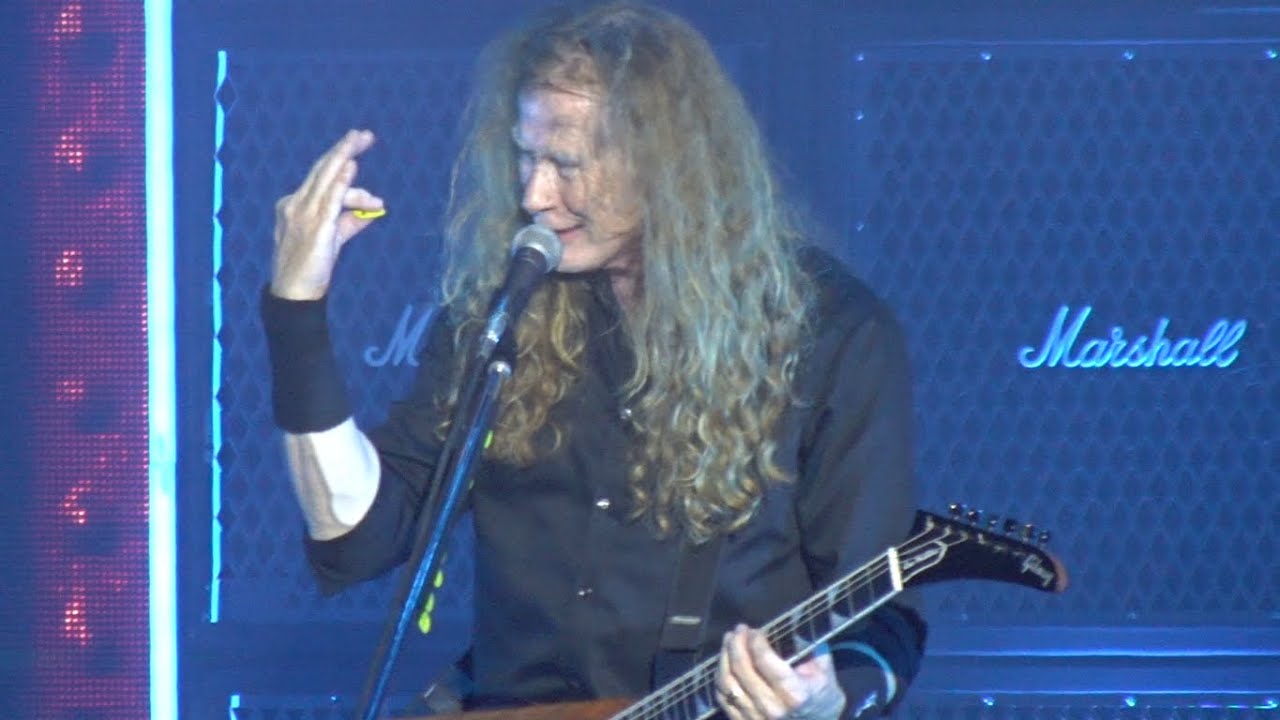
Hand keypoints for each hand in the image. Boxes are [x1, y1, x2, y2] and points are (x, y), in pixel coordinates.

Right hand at [271, 129, 384, 299]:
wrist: (294, 293)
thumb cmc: (310, 268)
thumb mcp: (332, 240)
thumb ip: (349, 222)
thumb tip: (371, 211)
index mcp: (294, 205)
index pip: (320, 176)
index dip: (338, 158)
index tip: (356, 145)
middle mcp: (295, 204)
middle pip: (322, 169)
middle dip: (344, 149)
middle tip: (364, 134)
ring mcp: (303, 214)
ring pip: (326, 177)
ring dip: (346, 156)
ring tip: (363, 140)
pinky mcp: (316, 227)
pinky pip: (330, 199)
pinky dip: (341, 181)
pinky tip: (351, 166)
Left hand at [716, 625, 845, 719]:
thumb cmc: (823, 697)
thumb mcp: (825, 672)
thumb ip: (809, 647)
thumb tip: (791, 624)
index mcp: (794, 693)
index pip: (764, 660)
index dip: (754, 641)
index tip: (754, 629)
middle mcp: (772, 707)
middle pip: (742, 669)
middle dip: (736, 643)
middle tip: (738, 629)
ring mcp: (756, 718)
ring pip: (728, 683)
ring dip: (724, 658)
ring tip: (728, 642)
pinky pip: (724, 698)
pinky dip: (721, 678)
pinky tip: (725, 664)